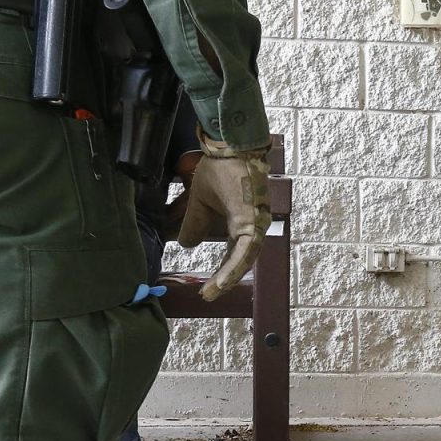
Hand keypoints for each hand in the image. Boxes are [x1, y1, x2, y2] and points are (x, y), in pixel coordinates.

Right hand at [177, 127, 271, 300]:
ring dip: (229, 275)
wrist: (228, 145)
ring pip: (246, 257)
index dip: (221, 272)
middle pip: (241, 260)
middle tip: (208, 295)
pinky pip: (247, 246)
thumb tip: (185, 244)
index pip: (233, 254)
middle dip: (224, 279)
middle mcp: (252, 225)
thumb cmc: (220, 169)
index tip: (207, 289)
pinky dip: (236, 262)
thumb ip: (195, 223)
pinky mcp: (253, 217)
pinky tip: (225, 277)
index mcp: (241, 223)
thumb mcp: (200, 202)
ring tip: (214, 291)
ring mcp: (255, 221)